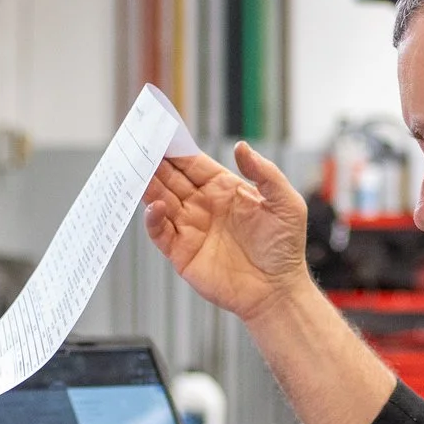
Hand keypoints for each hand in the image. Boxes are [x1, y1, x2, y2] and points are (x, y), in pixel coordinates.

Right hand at [143, 144, 311, 322]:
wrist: (277, 290)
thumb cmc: (285, 247)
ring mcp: (191, 228)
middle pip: (171, 179)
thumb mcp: (285, 203)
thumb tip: (241, 147)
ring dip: (149, 186)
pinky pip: (160, 232)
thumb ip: (265, 173)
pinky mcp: (182, 252)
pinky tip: (155, 207)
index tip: (160, 133)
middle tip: (138, 146)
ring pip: (161, 200)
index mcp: (224, 189)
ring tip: (138, 170)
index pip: (193, 164)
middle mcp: (204, 205)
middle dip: (155, 163)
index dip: (177, 149)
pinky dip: (153, 219)